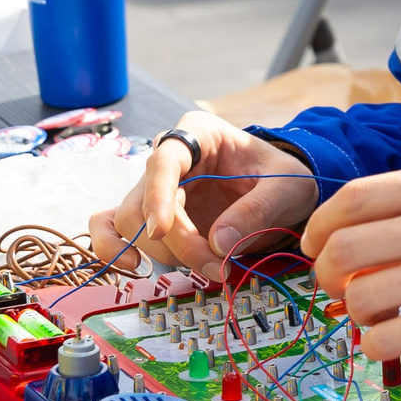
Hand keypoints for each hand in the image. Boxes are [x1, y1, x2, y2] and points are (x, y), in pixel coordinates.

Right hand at [86, 113, 317, 276]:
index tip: (162, 230)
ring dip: (163, 253)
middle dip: (177, 242)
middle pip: (144, 200)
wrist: (283, 192)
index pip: (163, 160)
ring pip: (128, 221)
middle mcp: (170, 156)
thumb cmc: (283, 178)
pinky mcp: (152, 215)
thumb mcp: (288, 187)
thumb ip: (257, 210)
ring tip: (210, 268)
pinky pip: (112, 227)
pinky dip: (113, 248)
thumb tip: (217, 244)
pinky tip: (134, 267)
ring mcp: (157, 187)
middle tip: (217, 267)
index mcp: (200, 133)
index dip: (157, 196)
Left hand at [302, 163, 400, 360]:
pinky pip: (383, 339)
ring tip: (374, 310)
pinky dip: (373, 343)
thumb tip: (338, 235)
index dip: (320, 224)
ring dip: (353, 309)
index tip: (315, 243)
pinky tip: (389, 335)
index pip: (352, 199)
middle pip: (343, 248)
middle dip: (326, 272)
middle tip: (336, 282)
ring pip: (359, 297)